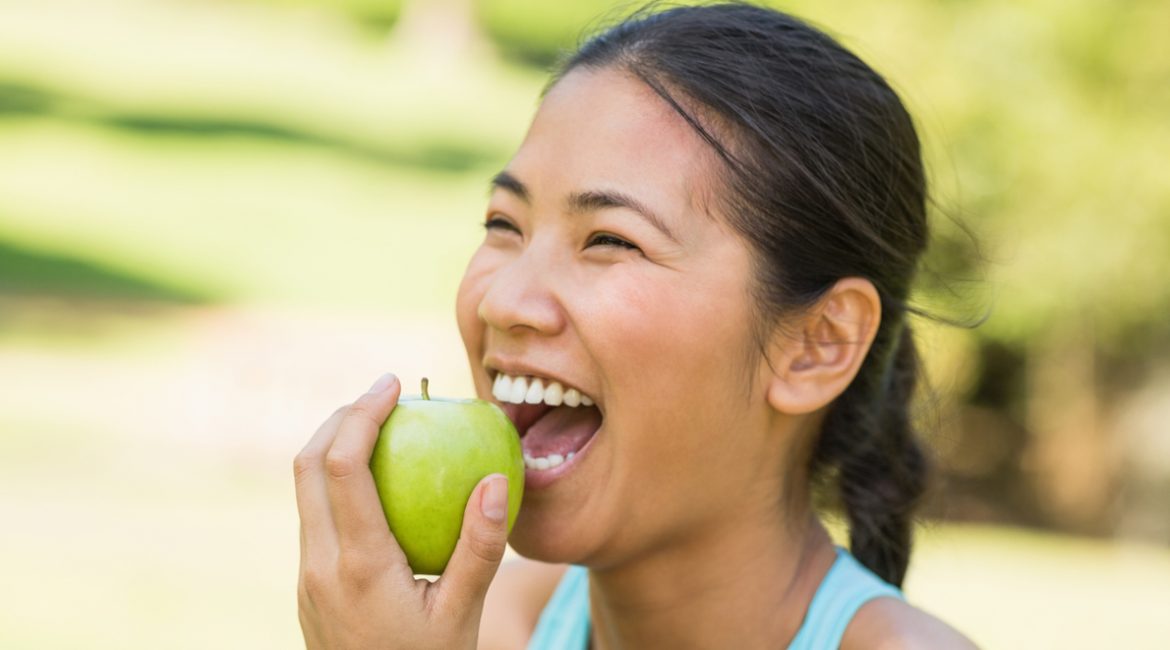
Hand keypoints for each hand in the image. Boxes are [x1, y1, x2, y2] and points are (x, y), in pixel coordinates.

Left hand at [294, 373, 510, 648]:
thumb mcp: (463, 614)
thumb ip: (480, 548)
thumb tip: (493, 479)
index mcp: (358, 565)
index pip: (342, 468)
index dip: (361, 414)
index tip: (390, 385)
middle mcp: (320, 565)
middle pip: (307, 466)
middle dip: (340, 417)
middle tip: (385, 396)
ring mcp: (307, 577)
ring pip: (304, 491)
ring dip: (335, 448)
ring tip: (383, 431)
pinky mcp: (309, 586)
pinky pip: (315, 517)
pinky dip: (337, 483)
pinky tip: (380, 486)